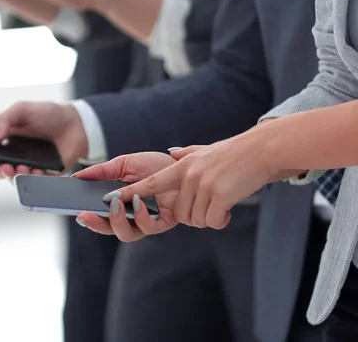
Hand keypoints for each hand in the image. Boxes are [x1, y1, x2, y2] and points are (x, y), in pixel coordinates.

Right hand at [0, 101, 88, 179]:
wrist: (75, 121)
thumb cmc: (47, 114)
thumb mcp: (22, 109)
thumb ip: (3, 119)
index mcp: (6, 141)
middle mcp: (16, 156)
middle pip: (0, 171)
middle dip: (0, 171)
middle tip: (6, 167)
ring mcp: (30, 166)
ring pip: (17, 179)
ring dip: (16, 177)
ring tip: (23, 168)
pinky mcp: (46, 174)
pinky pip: (37, 183)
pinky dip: (35, 179)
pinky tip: (38, 171)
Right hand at [71, 153, 178, 241]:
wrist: (182, 162)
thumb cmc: (153, 165)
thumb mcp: (123, 164)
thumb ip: (100, 171)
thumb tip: (76, 176)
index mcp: (118, 204)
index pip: (100, 217)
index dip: (88, 218)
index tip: (76, 211)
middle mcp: (131, 216)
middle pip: (110, 229)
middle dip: (96, 224)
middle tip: (85, 214)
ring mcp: (147, 220)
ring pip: (127, 234)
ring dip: (117, 221)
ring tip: (114, 204)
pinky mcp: (164, 221)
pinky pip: (149, 227)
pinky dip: (140, 216)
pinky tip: (137, 201)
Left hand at [106, 131, 283, 230]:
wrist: (262, 150)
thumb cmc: (235, 153)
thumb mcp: (206, 150)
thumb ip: (187, 155)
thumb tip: (172, 154)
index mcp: (181, 166)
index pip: (149, 184)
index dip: (129, 194)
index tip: (109, 200)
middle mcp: (188, 176)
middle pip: (180, 213)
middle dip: (195, 215)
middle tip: (211, 204)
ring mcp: (203, 185)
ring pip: (196, 219)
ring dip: (210, 217)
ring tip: (222, 202)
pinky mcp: (219, 196)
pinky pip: (212, 221)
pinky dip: (221, 220)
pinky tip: (229, 208)